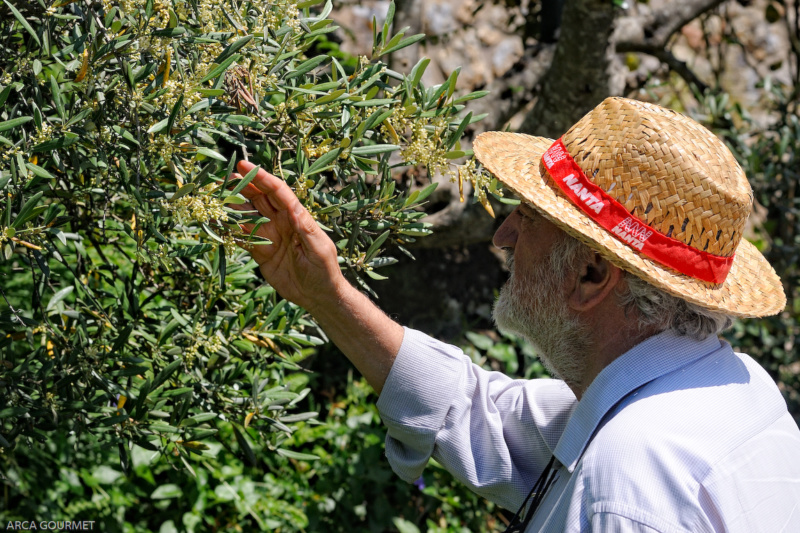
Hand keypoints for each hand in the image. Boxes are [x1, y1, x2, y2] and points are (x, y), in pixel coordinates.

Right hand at [230, 161, 343, 310]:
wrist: (318, 296)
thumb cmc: (324, 271)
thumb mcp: (318, 250)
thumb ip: (306, 229)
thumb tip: (295, 209)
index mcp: (297, 218)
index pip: (278, 192)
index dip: (262, 178)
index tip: (245, 166)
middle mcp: (282, 223)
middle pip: (260, 198)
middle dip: (243, 186)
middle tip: (224, 178)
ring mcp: (270, 236)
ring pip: (248, 216)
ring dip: (233, 206)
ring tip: (216, 198)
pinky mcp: (261, 252)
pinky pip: (243, 237)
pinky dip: (231, 230)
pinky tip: (218, 224)